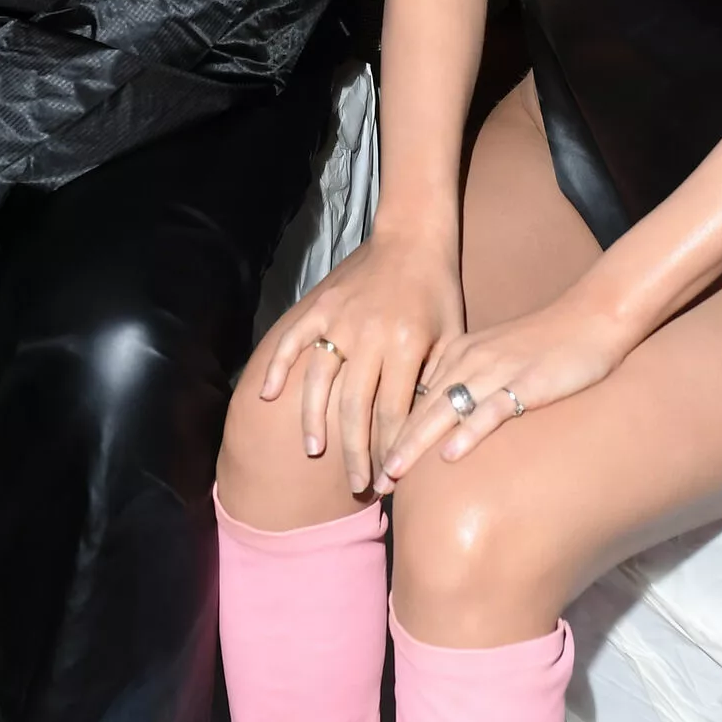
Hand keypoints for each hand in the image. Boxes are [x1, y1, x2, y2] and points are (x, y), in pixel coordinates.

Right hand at [258, 232, 464, 496]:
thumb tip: (424, 432)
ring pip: (321, 381)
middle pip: (356, 406)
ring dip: (315, 420)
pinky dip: (279, 368)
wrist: (412, 238)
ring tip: (315, 452)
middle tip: (357, 483)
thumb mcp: (452, 336)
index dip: (391, 451)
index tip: (389, 482)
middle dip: (355, 451)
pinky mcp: (320, 307)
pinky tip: (270, 397)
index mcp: (407, 344)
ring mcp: (340, 320)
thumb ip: (436, 379)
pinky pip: (293, 341)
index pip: (395, 411)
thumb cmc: (438, 292)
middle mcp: (370, 335)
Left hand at [376, 290, 626, 493]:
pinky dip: (469, 432)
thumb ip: (469, 383)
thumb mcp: (496, 359)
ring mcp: (496, 370)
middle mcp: (469, 360)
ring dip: (416, 444)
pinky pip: (491, 409)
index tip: (372, 464)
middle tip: (372, 481)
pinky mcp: (527, 381)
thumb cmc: (547, 343)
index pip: (415, 397)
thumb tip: (444, 421)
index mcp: (458, 354)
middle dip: (393, 445)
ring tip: (393, 474)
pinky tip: (450, 454)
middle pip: (421, 408)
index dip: (391, 432)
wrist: (593, 316)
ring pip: (445, 410)